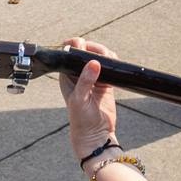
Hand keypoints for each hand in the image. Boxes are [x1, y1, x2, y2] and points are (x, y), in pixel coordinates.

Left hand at [57, 37, 119, 166]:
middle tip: (101, 54)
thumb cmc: (81, 120)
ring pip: (99, 56)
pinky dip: (113, 62)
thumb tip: (94, 63)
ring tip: (108, 61)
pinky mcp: (106, 82)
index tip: (83, 45)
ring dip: (104, 54)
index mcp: (67, 75)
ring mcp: (93, 77)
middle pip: (86, 50)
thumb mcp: (80, 99)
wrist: (96, 135)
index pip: (69, 52)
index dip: (75, 45)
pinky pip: (110, 65)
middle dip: (94, 48)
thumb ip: (86, 81)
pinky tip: (113, 67)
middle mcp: (79, 74)